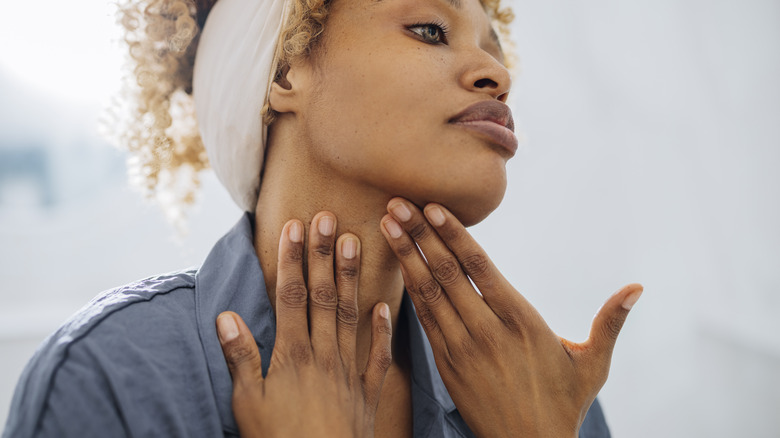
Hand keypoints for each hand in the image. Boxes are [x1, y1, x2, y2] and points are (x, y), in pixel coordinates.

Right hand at [216, 213, 392, 437]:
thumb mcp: (248, 405)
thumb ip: (240, 359)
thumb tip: (226, 316)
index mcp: (292, 356)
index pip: (292, 296)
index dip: (293, 260)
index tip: (295, 227)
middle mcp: (323, 356)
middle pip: (323, 297)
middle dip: (324, 256)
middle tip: (329, 218)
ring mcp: (349, 372)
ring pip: (351, 315)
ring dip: (351, 278)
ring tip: (355, 242)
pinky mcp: (368, 392)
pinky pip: (380, 356)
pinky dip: (384, 330)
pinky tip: (387, 305)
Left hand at [380, 198, 642, 437]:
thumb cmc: (563, 404)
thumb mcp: (593, 363)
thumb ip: (610, 322)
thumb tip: (638, 288)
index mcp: (520, 320)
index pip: (479, 267)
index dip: (453, 234)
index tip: (432, 207)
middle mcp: (486, 330)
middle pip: (447, 273)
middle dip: (419, 235)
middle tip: (397, 203)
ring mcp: (462, 348)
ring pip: (429, 293)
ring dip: (407, 257)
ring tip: (388, 225)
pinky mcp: (447, 365)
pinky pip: (424, 320)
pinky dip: (410, 291)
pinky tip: (399, 266)